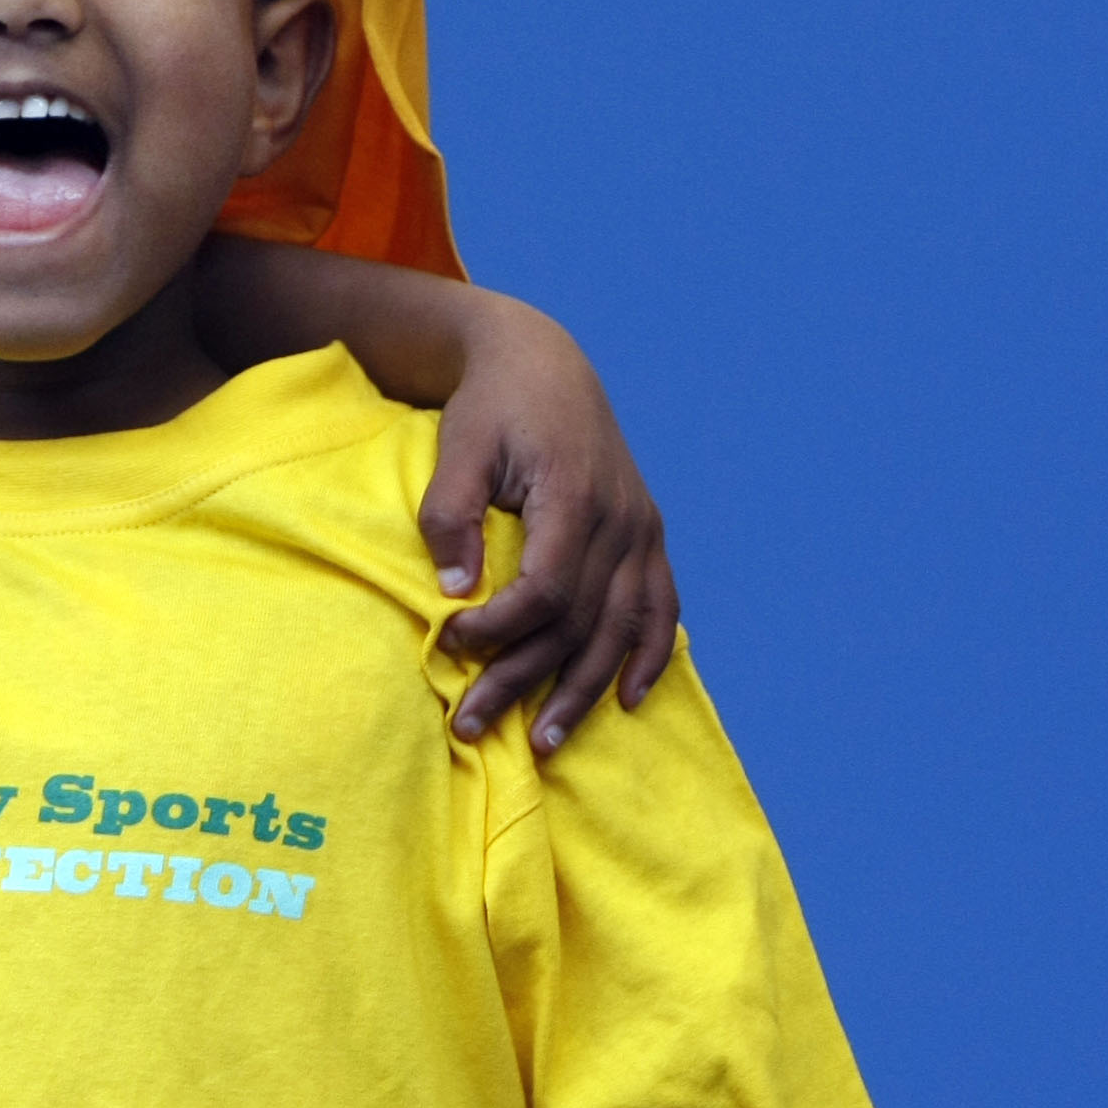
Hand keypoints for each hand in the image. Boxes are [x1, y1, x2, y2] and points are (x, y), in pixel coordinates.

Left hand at [418, 302, 678, 751]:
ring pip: (619, 629)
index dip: (498, 629)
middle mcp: (620, 521)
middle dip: (524, 682)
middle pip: (578, 623)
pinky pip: (660, 606)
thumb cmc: (491, 407)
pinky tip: (629, 700)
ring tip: (545, 743)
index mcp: (574, 498)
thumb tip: (456, 593)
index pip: (544, 590)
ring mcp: (640, 530)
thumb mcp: (459, 447)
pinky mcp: (646, 534)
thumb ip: (451, 515)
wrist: (542, 364)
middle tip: (473, 728)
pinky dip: (648, 655)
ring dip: (583, 690)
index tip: (447, 646)